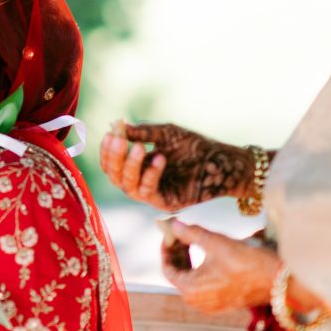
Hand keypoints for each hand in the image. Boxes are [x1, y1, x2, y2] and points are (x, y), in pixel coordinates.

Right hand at [99, 121, 250, 210]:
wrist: (222, 161)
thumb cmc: (195, 146)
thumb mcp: (166, 134)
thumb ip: (143, 132)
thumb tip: (118, 127)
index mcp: (139, 166)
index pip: (113, 164)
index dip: (108, 151)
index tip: (110, 134)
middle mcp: (142, 182)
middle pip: (115, 176)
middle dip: (114, 158)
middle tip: (119, 141)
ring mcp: (153, 194)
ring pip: (128, 187)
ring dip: (130, 166)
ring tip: (138, 147)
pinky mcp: (166, 203)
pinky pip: (149, 192)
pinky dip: (150, 174)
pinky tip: (159, 158)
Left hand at [160, 221, 278, 312]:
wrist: (277, 280)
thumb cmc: (246, 262)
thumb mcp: (215, 242)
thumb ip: (190, 233)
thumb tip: (175, 225)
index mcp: (190, 290)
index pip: (167, 269)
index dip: (166, 248)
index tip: (170, 234)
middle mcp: (198, 302)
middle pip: (179, 274)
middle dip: (178, 252)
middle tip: (181, 233)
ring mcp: (212, 305)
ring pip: (192, 280)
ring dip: (190, 260)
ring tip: (195, 240)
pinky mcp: (224, 303)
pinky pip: (205, 286)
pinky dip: (202, 270)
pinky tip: (209, 254)